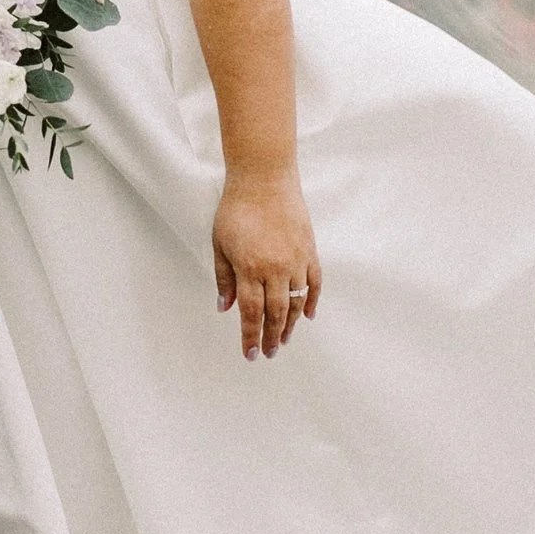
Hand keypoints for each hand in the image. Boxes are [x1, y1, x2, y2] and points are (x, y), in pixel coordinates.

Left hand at [213, 170, 321, 361]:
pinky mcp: (309, 251)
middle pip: (276, 314)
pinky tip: (308, 316)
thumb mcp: (219, 244)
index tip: (251, 354)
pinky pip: (314, 283)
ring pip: (296, 302)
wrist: (264, 179)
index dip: (251, 336)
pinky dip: (312, 301)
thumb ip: (224, 278)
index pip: (251, 313)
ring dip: (291, 325)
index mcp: (249, 269)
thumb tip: (224, 307)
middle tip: (270, 353)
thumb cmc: (236, 209)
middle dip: (272, 337)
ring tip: (285, 340)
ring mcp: (295, 260)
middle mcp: (275, 269)